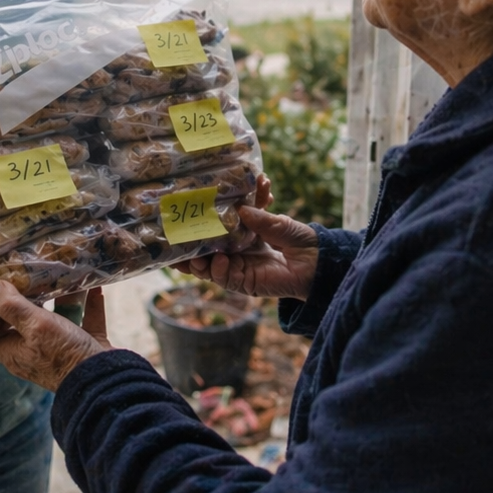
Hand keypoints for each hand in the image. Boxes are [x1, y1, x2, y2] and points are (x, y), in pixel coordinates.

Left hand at [0, 281, 112, 391]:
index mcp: (13, 351)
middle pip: (21, 323)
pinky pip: (84, 321)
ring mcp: (60, 351)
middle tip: (23, 272)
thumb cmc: (65, 356)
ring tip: (59, 273)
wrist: (104, 383)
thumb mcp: (36, 326)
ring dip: (59, 298)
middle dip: (23, 299)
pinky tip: (93, 286)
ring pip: (55, 319)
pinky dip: (88, 304)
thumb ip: (13, 307)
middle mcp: (33, 352)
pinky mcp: (84, 348)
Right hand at [178, 203, 318, 300]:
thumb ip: (260, 217)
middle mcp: (237, 251)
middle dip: (188, 247)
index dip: (199, 224)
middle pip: (205, 249)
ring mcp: (240, 268)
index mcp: (243, 233)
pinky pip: (225, 279)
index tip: (184, 216)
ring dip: (197, 262)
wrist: (319, 264)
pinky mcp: (246, 283)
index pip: (215, 228)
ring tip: (192, 256)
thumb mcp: (280, 223)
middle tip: (173, 240)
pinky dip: (218, 271)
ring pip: (209, 267)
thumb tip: (239, 209)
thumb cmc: (302, 240)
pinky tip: (219, 262)